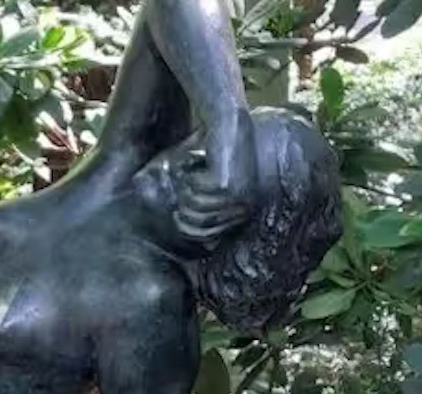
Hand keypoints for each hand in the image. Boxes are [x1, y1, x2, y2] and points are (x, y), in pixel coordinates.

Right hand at [175, 109, 257, 241]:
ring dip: (187, 188)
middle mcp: (243, 207)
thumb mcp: (204, 184)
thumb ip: (199, 209)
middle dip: (184, 207)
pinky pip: (193, 193)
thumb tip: (199, 242)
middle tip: (187, 186)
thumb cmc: (213, 152)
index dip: (188, 226)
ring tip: (197, 170)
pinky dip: (189, 176)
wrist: (228, 122)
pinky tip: (203, 159)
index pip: (206, 236)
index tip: (177, 215)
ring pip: (193, 209)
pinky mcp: (226, 185)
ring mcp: (237, 197)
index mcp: (242, 210)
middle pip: (198, 225)